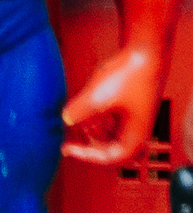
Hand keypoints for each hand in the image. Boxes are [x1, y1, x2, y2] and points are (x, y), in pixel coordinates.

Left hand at [61, 44, 162, 164]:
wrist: (145, 53)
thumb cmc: (131, 75)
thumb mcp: (99, 97)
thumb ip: (80, 111)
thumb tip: (66, 119)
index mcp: (134, 137)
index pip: (108, 159)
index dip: (86, 156)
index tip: (68, 149)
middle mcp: (135, 132)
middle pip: (109, 149)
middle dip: (88, 142)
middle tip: (69, 137)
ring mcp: (132, 119)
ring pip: (108, 135)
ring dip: (91, 130)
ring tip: (77, 119)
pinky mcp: (128, 107)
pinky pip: (110, 121)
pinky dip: (97, 119)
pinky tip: (86, 108)